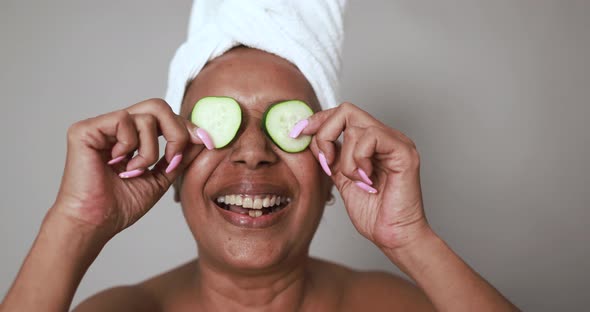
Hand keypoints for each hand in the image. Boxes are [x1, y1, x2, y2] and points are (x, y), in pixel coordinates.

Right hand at [52, 98, 208, 239]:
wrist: (96, 223)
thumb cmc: (122, 205)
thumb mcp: (162, 177)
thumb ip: (180, 155)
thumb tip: (203, 137)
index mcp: (132, 137)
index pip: (164, 117)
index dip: (187, 126)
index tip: (206, 141)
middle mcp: (116, 128)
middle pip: (158, 107)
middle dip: (176, 132)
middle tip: (172, 159)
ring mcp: (101, 126)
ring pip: (146, 116)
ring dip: (150, 149)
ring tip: (136, 171)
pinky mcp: (86, 129)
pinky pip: (124, 120)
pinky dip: (131, 145)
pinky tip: (118, 164)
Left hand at [300, 102, 428, 249]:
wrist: (393, 236)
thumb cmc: (374, 214)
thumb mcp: (342, 179)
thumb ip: (332, 157)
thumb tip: (311, 139)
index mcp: (373, 142)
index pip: (342, 114)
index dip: (317, 120)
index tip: (297, 133)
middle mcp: (386, 137)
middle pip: (346, 110)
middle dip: (325, 134)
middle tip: (325, 162)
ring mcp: (396, 142)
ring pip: (355, 127)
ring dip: (345, 159)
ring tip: (356, 180)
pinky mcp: (404, 151)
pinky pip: (370, 138)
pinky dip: (359, 161)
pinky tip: (367, 180)